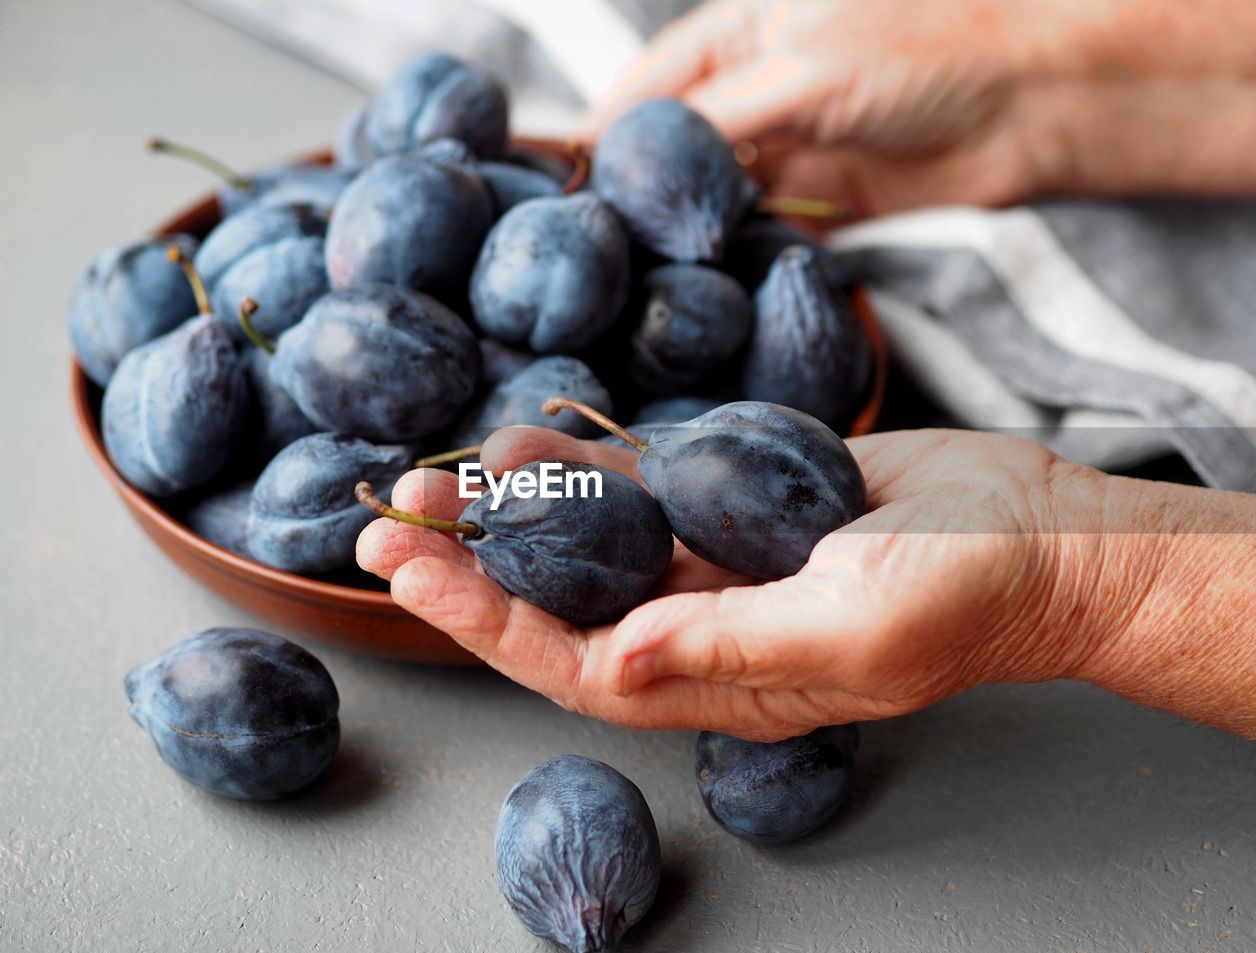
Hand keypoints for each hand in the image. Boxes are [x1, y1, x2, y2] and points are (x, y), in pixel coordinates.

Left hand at [357, 427, 1135, 740]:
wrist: (1033, 532)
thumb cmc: (963, 597)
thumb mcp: (853, 631)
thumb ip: (735, 647)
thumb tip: (619, 657)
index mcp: (717, 682)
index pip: (573, 663)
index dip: (485, 621)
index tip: (411, 571)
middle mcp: (698, 628)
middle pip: (559, 604)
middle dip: (470, 568)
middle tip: (387, 521)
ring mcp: (713, 564)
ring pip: (588, 543)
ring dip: (512, 512)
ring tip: (435, 474)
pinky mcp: (735, 503)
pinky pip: (641, 488)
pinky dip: (582, 465)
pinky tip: (524, 441)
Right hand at [584, 0, 1255, 213]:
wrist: (1034, 97)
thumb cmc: (928, 46)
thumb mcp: (800, 69)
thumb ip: (713, 118)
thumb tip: (631, 156)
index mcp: (739, 31)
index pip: (645, 88)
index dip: (602, 135)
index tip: (559, 188)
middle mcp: (755, 87)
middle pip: (672, 148)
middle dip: (638, 193)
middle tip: (598, 247)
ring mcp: (787, 145)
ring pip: (711, 196)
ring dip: (686, 230)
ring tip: (644, 271)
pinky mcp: (823, 198)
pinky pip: (761, 230)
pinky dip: (737, 255)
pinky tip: (710, 279)